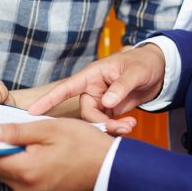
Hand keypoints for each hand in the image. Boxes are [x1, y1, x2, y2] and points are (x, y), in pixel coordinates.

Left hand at [0, 119, 112, 190]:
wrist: (112, 169)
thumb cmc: (84, 144)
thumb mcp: (48, 129)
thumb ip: (14, 132)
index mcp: (25, 171)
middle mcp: (25, 189)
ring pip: (7, 171)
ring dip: (6, 154)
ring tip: (10, 133)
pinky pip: (20, 177)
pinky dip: (18, 162)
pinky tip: (26, 148)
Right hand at [28, 44, 165, 134]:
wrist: (158, 70)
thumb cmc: (143, 63)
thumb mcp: (134, 72)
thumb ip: (120, 86)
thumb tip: (106, 103)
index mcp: (92, 75)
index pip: (66, 88)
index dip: (49, 99)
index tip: (33, 111)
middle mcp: (92, 89)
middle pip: (85, 112)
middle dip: (100, 123)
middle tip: (121, 127)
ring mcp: (100, 101)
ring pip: (95, 121)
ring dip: (111, 127)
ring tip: (130, 126)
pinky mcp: (109, 110)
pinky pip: (106, 123)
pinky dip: (117, 128)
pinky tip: (130, 125)